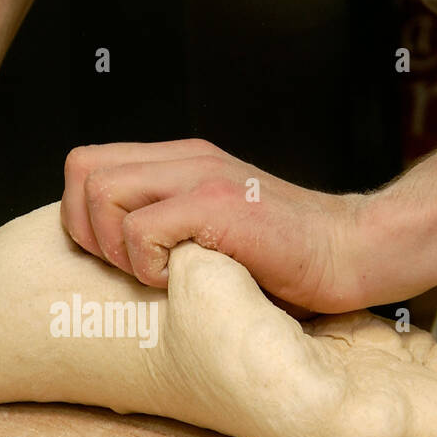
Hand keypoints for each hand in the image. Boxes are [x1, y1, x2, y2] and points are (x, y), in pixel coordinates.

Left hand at [59, 138, 369, 313]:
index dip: (82, 216)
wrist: (355, 254)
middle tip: (128, 268)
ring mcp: (202, 176)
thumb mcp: (213, 231)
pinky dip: (148, 266)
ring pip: (101, 193)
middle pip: (82, 170)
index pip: (87, 165)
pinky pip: (141, 230)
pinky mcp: (218, 204)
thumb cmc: (288, 260)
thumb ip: (168, 226)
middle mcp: (186, 158)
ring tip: (159, 273)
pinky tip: (184, 279)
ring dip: (116, 248)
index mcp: (180, 161)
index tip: (115, 258)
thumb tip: (108, 262)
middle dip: (87, 231)